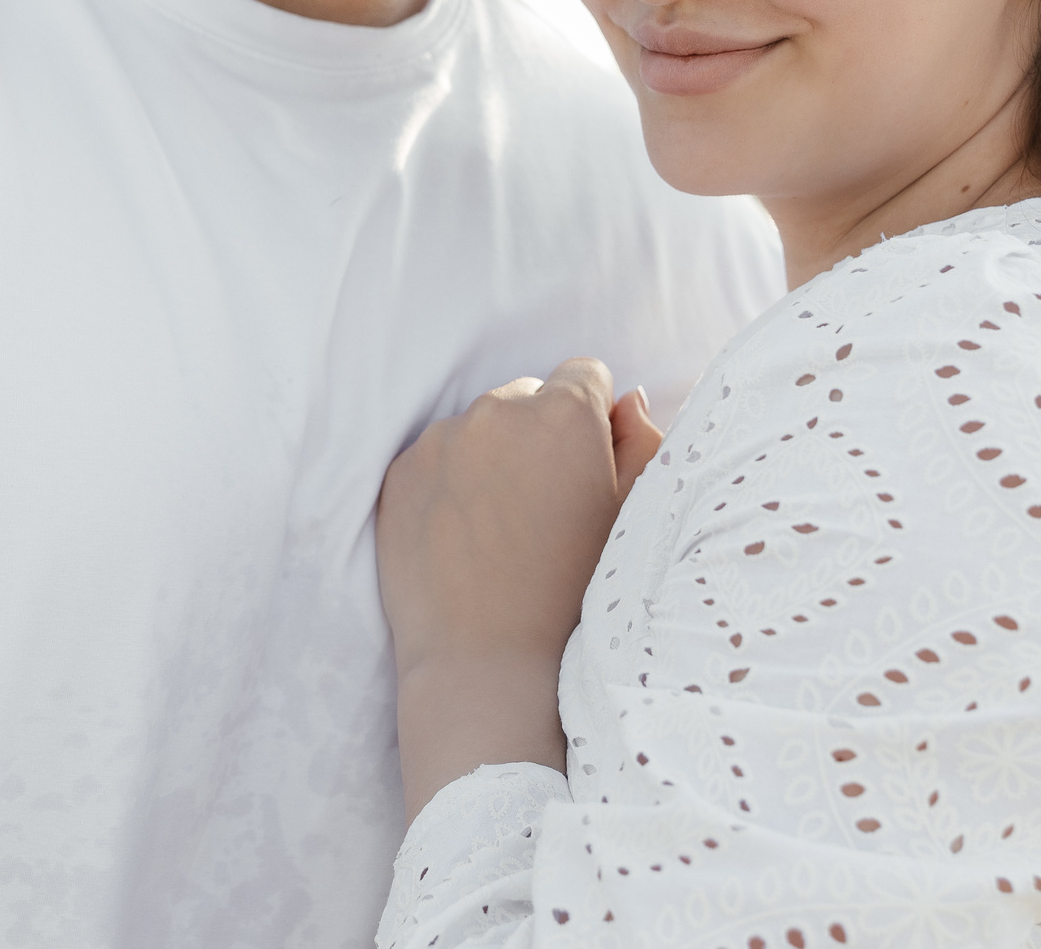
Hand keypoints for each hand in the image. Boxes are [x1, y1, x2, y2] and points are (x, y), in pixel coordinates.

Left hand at [376, 359, 663, 819]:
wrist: (486, 665)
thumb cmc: (575, 597)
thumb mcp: (631, 519)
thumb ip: (641, 442)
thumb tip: (628, 398)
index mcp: (564, 414)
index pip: (584, 375)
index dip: (592, 423)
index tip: (586, 470)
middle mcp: (497, 411)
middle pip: (527, 398)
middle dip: (539, 435)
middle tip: (544, 505)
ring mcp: (440, 440)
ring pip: (477, 427)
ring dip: (491, 456)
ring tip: (501, 528)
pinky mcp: (399, 474)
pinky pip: (434, 458)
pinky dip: (449, 483)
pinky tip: (464, 537)